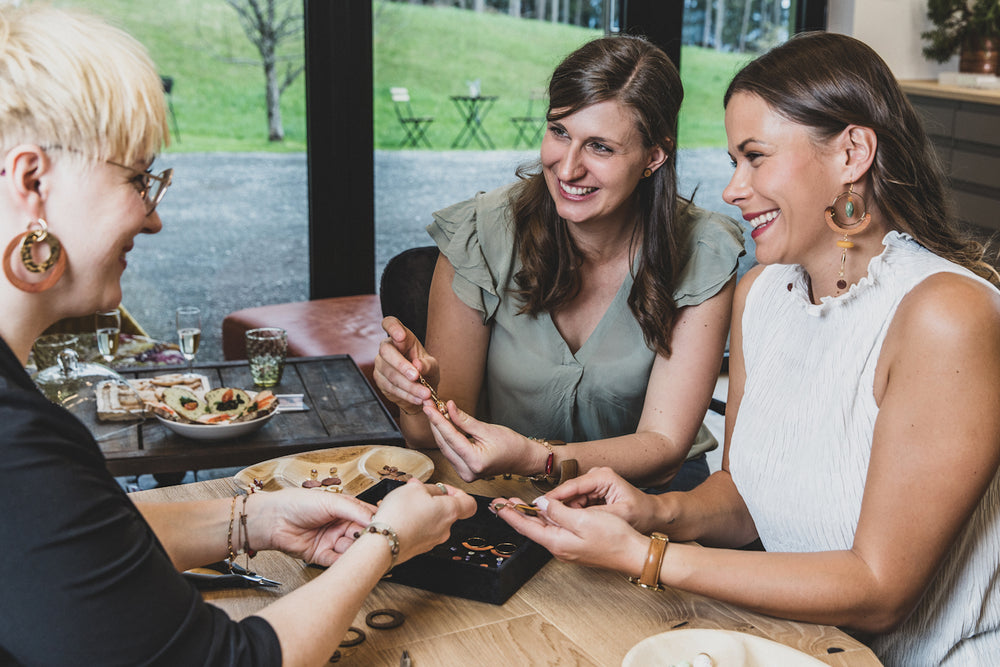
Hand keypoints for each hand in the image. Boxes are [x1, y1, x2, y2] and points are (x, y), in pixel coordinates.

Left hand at [253, 489, 377, 566]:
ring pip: (350, 549)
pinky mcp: (321, 555)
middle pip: (360, 535)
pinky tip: (350, 561)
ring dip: (355, 552)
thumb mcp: (331, 501)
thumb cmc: (297, 503)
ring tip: (362, 552)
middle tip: (376, 542)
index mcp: (343, 509)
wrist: (272, 519)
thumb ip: (354, 510)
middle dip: (367, 539)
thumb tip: (374, 517)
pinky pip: (336, 562)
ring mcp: (330, 541)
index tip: (386, 527)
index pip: (366, 516)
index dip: (376, 522)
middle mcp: (338, 525)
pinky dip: (343, 563)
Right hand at [371, 478, 476, 561]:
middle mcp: (445, 529)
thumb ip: (426, 487)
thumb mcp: (414, 488)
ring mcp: (433, 540)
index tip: (443, 488)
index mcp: (450, 511)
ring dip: (421, 511)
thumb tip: (427, 489)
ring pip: (432, 520)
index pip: (469, 503)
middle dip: (432, 499)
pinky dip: (413, 523)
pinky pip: (421, 531)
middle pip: (447, 510)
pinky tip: (399, 517)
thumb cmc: (400, 516)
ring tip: (403, 505)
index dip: (458, 492)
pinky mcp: (420, 547)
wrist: (383, 543)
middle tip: (417, 493)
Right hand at [373, 316, 438, 413]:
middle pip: (386, 351)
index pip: (390, 323)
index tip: (401, 335)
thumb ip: (427, 364)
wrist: (421, 391)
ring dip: (408, 386)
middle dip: (401, 365)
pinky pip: (390, 388)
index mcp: (402, 338)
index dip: (392, 327)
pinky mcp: (379, 380)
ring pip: (390, 374)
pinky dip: (406, 394)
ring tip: (425, 394)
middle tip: (416, 376)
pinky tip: (418, 399)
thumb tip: (418, 365)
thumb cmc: (426, 371)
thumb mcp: (433, 366)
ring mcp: (380, 364)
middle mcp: (387, 348)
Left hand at [424, 399, 542, 481]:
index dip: (438, 420)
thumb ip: (465, 420)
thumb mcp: (488, 429)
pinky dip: (446, 438)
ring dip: (439, 430)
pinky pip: (450, 452)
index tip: (429, 407)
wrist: (522, 459)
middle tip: (429, 406)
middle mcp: (467, 471)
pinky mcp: (464, 472)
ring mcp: (465, 474)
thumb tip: (449, 407)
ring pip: (445, 448)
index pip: (451, 438)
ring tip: (435, 412)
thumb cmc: (511, 445)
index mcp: (475, 461)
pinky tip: (443, 425)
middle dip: (436, 424)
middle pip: (444, 444)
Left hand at [492, 493, 646, 574]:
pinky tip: (545, 512)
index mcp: (557, 543)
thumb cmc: (613, 538)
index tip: (497, 505)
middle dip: (516, 514)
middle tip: (501, 502)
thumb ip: (558, 512)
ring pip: (543, 529)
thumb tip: (540, 504)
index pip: (526, 527)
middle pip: (532, 528)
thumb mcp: (583, 520)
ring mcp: (568, 548)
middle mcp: (559, 548)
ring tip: (516, 504)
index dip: (510, 515)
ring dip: (530, 516)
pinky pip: (555, 531)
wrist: (634, 554)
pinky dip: (546, 519)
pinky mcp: (576, 546)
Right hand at [545, 467, 663, 533]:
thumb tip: (565, 513)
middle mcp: (596, 476)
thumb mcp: (616, 515)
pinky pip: (577, 503)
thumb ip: (589, 513)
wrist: (653, 517)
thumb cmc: (640, 514)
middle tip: (540, 518)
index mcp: (602, 476)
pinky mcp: (593, 493)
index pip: (571, 486)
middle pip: (569, 492)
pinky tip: (568, 523)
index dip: (554, 498)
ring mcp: (594, 484)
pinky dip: (572, 513)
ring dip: (564, 511)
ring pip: (571, 499)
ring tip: (555, 524)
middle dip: (557, 506)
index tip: (537, 506)